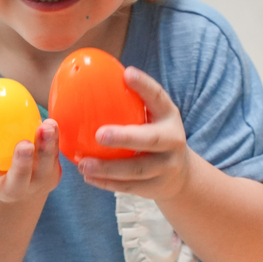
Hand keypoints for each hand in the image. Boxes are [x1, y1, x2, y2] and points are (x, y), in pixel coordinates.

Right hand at [0, 87, 61, 205]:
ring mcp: (32, 187)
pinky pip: (54, 161)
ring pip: (41, 174)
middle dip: (21, 166)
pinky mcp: (51, 177)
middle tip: (24, 145)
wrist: (16, 168)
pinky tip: (52, 124)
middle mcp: (8, 191)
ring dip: (46, 150)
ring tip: (46, 127)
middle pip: (14, 186)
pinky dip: (55, 142)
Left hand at [77, 66, 193, 202]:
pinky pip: (130, 187)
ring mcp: (167, 167)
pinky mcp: (157, 187)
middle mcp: (173, 140)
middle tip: (99, 134)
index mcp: (168, 116)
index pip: (159, 97)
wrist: (179, 173)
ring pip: (137, 169)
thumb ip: (129, 101)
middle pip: (151, 140)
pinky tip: (88, 176)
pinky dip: (107, 183)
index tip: (126, 74)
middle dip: (125, 138)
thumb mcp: (151, 115)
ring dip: (108, 168)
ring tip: (83, 164)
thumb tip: (86, 78)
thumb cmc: (153, 133)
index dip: (144, 86)